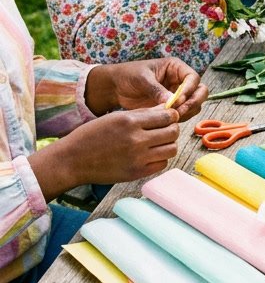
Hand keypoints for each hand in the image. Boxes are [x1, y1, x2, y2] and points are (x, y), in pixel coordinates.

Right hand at [32, 107, 181, 194]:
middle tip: (165, 129)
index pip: (167, 116)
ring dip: (169, 144)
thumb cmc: (92, 136)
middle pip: (173, 132)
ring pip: (172, 149)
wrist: (73, 160)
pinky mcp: (137, 173)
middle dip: (172, 128)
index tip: (168, 116)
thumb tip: (166, 109)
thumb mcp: (115, 117)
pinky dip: (161, 158)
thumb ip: (143, 114)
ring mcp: (138, 158)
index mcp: (130, 121)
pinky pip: (162, 164)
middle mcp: (136, 140)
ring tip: (159, 142)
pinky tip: (151, 154)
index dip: (171, 115)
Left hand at [85, 58, 206, 120]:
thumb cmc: (128, 75)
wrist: (115, 87)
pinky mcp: (171, 107)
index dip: (189, 89)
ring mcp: (177, 95)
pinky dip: (179, 118)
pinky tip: (167, 121)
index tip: (178, 100)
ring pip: (194, 105)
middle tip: (179, 112)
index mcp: (175, 68)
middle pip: (200, 91)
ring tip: (171, 118)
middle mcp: (180, 81)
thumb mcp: (142, 79)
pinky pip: (183, 114)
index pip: (193, 78)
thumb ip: (156, 90)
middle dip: (193, 102)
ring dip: (187, 112)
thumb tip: (171, 102)